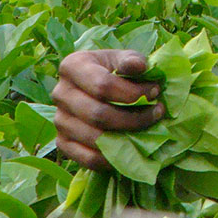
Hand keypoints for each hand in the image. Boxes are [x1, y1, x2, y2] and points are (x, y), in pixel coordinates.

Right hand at [52, 49, 164, 170]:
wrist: (97, 84)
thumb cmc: (114, 69)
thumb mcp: (122, 58)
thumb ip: (131, 60)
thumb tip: (140, 66)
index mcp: (72, 66)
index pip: (102, 86)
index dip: (133, 92)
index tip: (156, 91)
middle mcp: (60, 94)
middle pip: (98, 114)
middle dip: (134, 117)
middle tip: (158, 111)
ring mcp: (59, 121)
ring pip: (95, 138)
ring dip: (127, 137)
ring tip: (148, 127)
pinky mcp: (62, 143)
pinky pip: (88, 158)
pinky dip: (113, 157)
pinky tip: (132, 146)